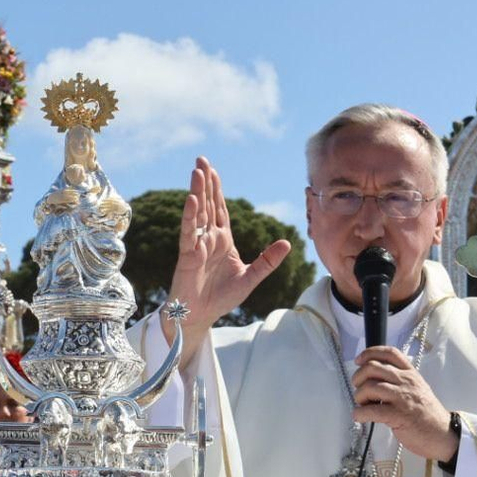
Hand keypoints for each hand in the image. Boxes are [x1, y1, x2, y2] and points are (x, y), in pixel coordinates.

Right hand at [164, 157, 290, 337]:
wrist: (200, 317)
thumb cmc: (220, 298)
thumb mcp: (251, 277)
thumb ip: (268, 260)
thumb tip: (287, 242)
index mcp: (222, 241)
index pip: (220, 209)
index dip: (217, 190)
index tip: (212, 170)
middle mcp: (208, 239)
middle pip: (208, 205)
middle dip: (205, 182)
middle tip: (200, 160)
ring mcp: (197, 245)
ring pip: (198, 214)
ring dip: (197, 192)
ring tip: (196, 172)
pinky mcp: (188, 256)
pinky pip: (190, 232)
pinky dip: (190, 216)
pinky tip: (192, 200)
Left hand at [351, 346, 457, 462]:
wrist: (443, 434)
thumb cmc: (427, 414)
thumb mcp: (417, 389)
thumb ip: (399, 380)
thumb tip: (373, 379)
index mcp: (411, 374)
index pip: (389, 353)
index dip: (370, 353)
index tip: (359, 361)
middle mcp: (406, 382)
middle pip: (372, 368)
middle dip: (358, 378)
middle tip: (359, 389)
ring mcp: (402, 398)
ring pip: (369, 387)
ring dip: (359, 396)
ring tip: (363, 405)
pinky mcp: (398, 415)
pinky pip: (370, 410)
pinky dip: (359, 413)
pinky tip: (361, 417)